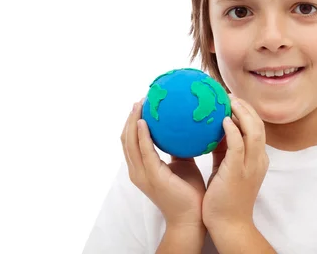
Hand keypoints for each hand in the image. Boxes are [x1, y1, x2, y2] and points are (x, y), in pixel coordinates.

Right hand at [120, 99, 206, 228]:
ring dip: (132, 121)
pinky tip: (145, 121)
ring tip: (140, 105)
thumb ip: (178, 148)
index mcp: (142, 168)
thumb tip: (184, 127)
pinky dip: (142, 135)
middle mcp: (137, 171)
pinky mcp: (152, 176)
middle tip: (139, 100)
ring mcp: (142, 174)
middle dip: (129, 118)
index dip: (132, 122)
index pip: (130, 141)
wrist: (192, 217)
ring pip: (130, 142)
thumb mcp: (182, 164)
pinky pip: (144, 151)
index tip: (141, 104)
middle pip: (125, 139)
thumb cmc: (189, 192)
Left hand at [202, 96, 268, 229]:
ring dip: (242, 113)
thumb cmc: (225, 197)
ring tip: (229, 101)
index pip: (257, 127)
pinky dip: (233, 130)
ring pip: (254, 132)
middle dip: (246, 107)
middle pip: (259, 125)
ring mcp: (250, 166)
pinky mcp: (238, 173)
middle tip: (229, 95)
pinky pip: (238, 146)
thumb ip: (223, 149)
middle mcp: (258, 160)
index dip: (247, 111)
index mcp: (257, 158)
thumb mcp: (226, 168)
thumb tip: (212, 129)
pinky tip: (224, 120)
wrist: (229, 224)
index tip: (232, 99)